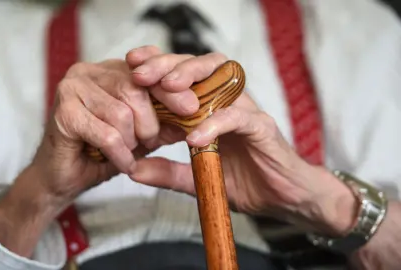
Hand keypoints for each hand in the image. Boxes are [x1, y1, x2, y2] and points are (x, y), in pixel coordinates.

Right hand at [0, 46, 207, 255]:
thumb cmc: (101, 152)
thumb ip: (164, 120)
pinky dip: (119, 154)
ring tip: (128, 153)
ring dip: (132, 141)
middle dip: (150, 123)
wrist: (64, 178)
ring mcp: (72, 88)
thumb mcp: (141, 134)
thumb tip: (196, 113)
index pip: (146, 70)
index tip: (192, 108)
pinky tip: (121, 163)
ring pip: (122, 113)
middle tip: (149, 142)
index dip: (171, 89)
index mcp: (108, 70)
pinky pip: (107, 134)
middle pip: (135, 89)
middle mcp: (88, 72)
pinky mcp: (63, 112)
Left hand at [127, 47, 357, 236]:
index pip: (183, 76)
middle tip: (140, 73)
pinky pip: (237, 117)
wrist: (283, 199)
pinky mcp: (261, 127)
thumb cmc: (244, 182)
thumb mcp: (197, 178)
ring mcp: (245, 111)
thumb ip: (167, 172)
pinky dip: (214, 124)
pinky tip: (194, 137)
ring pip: (220, 78)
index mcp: (209, 108)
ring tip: (165, 88)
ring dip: (191, 78)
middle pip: (198, 66)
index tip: (130, 67)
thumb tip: (132, 169)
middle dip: (167, 64)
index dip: (157, 67)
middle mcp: (226, 103)